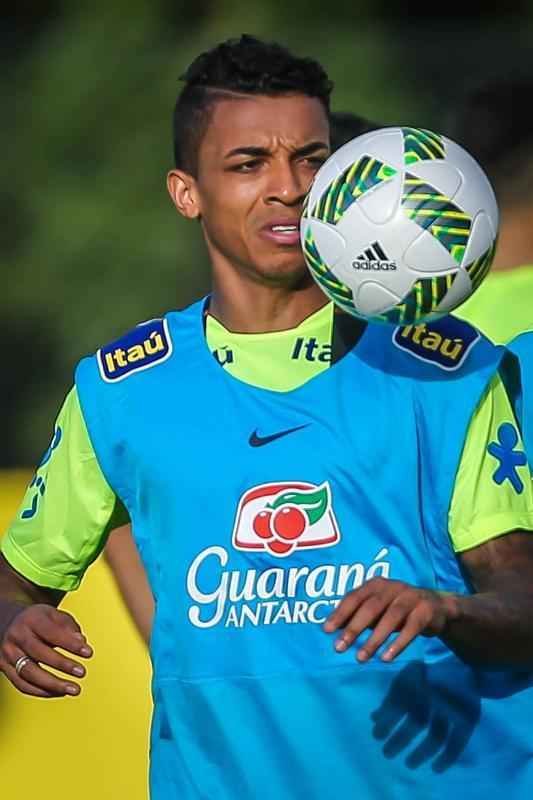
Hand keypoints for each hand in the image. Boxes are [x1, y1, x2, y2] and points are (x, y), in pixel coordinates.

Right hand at [0, 604, 92, 696]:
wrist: (7, 622)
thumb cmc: (37, 620)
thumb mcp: (53, 615)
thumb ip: (68, 627)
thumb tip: (81, 641)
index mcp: (31, 619)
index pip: (52, 633)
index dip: (71, 644)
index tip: (88, 653)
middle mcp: (17, 636)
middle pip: (39, 653)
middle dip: (63, 665)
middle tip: (82, 672)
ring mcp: (8, 653)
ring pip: (29, 673)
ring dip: (53, 684)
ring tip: (74, 689)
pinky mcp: (4, 668)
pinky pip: (22, 685)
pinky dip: (42, 691)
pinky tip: (59, 692)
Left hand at [324, 577, 457, 662]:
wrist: (437, 607)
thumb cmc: (398, 608)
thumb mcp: (378, 608)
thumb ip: (358, 615)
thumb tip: (332, 628)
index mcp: (376, 584)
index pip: (355, 597)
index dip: (340, 613)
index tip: (326, 630)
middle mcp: (393, 587)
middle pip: (371, 607)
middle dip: (354, 628)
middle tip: (340, 647)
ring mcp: (410, 597)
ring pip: (390, 618)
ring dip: (374, 639)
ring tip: (361, 658)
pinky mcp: (426, 611)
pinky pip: (411, 628)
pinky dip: (398, 643)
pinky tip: (386, 658)